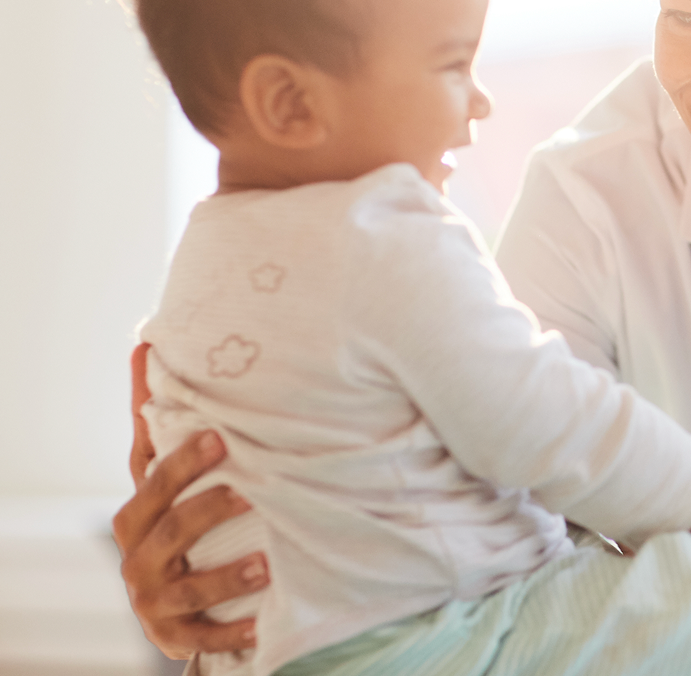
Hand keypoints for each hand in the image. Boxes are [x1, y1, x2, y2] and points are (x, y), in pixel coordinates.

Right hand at [112, 345, 265, 658]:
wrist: (179, 604)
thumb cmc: (183, 520)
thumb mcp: (173, 475)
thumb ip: (162, 419)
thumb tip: (145, 341)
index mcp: (141, 509)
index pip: (152, 477)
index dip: (182, 459)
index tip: (222, 436)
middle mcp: (139, 552)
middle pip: (166, 526)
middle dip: (203, 506)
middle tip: (249, 488)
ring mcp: (153, 597)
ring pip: (186, 584)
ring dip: (225, 574)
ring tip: (266, 562)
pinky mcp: (174, 634)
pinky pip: (203, 635)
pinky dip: (231, 630)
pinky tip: (262, 623)